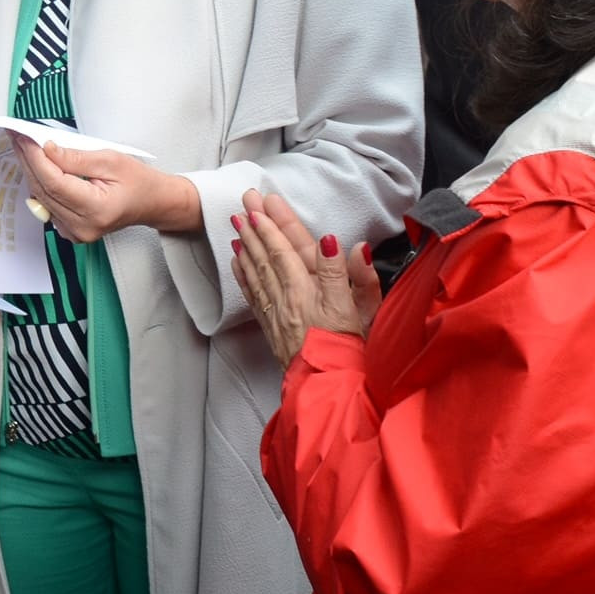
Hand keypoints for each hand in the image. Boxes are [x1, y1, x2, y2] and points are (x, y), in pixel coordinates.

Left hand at [15, 140, 199, 241]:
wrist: (152, 203)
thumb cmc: (138, 181)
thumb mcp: (111, 160)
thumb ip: (77, 158)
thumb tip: (48, 150)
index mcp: (97, 210)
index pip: (55, 182)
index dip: (36, 159)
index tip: (25, 138)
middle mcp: (82, 226)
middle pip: (44, 190)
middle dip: (28, 160)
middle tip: (17, 137)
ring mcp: (74, 232)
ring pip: (41, 197)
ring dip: (31, 170)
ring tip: (23, 146)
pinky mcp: (69, 230)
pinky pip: (47, 204)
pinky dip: (40, 183)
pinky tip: (36, 165)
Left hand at [228, 190, 376, 365]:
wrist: (330, 388)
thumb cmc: (348, 351)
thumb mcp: (359, 310)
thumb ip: (347, 274)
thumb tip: (334, 241)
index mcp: (307, 292)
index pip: (285, 252)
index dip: (273, 228)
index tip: (260, 207)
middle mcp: (286, 300)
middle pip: (266, 258)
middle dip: (255, 230)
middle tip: (242, 205)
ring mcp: (276, 315)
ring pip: (256, 274)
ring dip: (246, 248)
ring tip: (236, 228)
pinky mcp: (272, 329)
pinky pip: (253, 296)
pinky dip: (243, 276)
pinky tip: (236, 263)